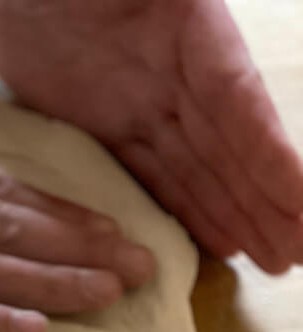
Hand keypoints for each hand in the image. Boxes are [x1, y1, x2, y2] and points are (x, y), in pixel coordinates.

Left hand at [0, 0, 302, 273]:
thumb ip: (175, 2)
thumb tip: (200, 12)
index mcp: (190, 29)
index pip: (241, 104)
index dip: (271, 161)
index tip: (302, 211)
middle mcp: (173, 73)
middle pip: (225, 147)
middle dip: (262, 202)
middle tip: (290, 257)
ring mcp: (135, 102)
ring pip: (191, 169)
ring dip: (228, 213)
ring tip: (262, 259)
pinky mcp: (95, 125)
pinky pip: (143, 173)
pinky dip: (174, 206)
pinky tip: (203, 237)